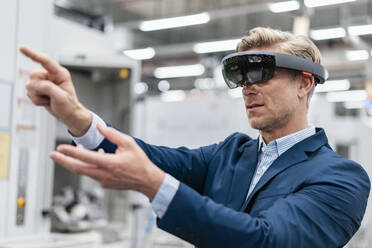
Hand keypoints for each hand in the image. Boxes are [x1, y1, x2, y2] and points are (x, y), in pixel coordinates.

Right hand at [19, 46, 91, 136]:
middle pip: (33, 75)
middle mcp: (50, 75)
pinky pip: (29, 93)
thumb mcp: (61, 97)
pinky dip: (36, 100)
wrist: (68, 115)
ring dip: (38, 96)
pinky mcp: (38, 89)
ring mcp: (43, 82)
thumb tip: (32, 83)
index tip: (22, 48)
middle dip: (38, 88)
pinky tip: (46, 101)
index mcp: (60, 73)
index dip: (33, 54)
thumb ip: (47, 88)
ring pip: (29, 86)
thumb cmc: (69, 105)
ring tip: (50, 100)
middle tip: (50, 96)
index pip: (45, 61)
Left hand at [50, 124, 164, 200]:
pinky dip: (89, 165)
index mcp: (109, 163)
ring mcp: (103, 181)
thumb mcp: (129, 143)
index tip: (60, 148)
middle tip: (52, 154)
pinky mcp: (104, 184)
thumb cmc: (139, 162)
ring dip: (76, 162)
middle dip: (63, 161)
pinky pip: (92, 173)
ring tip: (72, 152)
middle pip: (78, 168)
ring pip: (84, 171)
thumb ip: (112, 134)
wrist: (146, 180)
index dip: (71, 152)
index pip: (85, 157)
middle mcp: (104, 174)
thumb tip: (98, 126)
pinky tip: (96, 156)